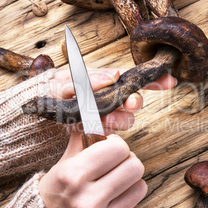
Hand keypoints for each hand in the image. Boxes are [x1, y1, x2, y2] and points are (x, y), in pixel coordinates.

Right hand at [39, 134, 146, 207]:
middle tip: (117, 166)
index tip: (111, 148)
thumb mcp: (63, 163)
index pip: (119, 148)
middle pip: (135, 167)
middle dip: (128, 162)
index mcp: (73, 175)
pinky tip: (114, 206)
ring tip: (115, 186)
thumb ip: (83, 139)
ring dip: (130, 184)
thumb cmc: (55, 193)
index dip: (117, 145)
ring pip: (140, 188)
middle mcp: (87, 200)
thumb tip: (103, 118)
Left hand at [49, 68, 176, 132]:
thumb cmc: (51, 91)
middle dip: (132, 102)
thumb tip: (114, 75)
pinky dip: (107, 131)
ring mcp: (105, 114)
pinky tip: (97, 128)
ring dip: (119, 119)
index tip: (169, 80)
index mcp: (105, 81)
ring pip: (126, 119)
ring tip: (104, 119)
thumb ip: (89, 79)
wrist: (38, 112)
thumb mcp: (68, 81)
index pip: (133, 78)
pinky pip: (112, 133)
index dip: (152, 79)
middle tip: (129, 103)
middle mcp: (109, 97)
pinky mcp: (98, 130)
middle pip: (133, 100)